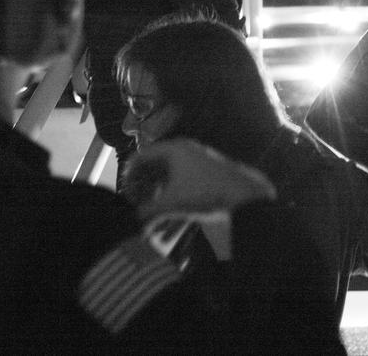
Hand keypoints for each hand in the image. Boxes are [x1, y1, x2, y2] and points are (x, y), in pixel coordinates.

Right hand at [124, 138, 275, 220]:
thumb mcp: (172, 202)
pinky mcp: (203, 170)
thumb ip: (148, 210)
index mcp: (173, 149)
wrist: (243, 195)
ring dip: (155, 189)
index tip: (124, 193)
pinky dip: (169, 190)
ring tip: (148, 207)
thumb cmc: (206, 192)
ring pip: (166, 172)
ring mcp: (195, 159)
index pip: (141, 156)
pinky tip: (166, 206)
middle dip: (141, 183)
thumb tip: (132, 219)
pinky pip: (178, 177)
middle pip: (153, 163)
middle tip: (134, 202)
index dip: (129, 175)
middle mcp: (183, 149)